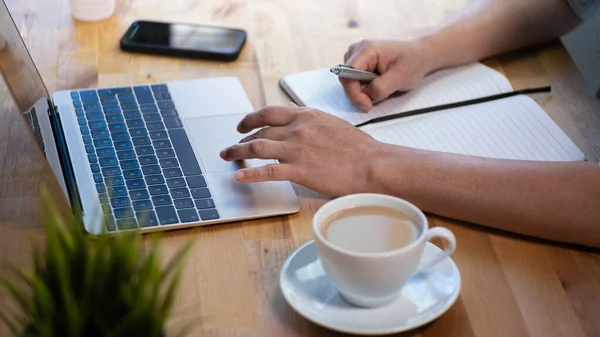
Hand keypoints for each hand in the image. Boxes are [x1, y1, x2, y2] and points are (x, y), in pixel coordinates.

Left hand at [219, 106, 385, 195]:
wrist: (372, 165)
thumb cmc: (359, 149)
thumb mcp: (333, 125)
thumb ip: (313, 125)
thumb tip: (302, 130)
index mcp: (307, 115)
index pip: (270, 112)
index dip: (251, 118)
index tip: (243, 125)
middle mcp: (298, 128)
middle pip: (260, 131)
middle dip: (241, 139)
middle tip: (232, 145)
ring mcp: (296, 149)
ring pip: (256, 148)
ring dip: (237, 152)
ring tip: (227, 157)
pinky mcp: (298, 170)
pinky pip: (266, 172)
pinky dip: (249, 174)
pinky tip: (239, 177)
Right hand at [341, 39, 433, 110]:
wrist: (419, 55)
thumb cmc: (412, 63)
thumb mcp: (399, 78)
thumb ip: (380, 88)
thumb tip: (365, 97)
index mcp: (367, 49)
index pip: (347, 75)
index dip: (354, 93)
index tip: (367, 105)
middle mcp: (357, 49)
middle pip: (346, 79)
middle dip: (359, 94)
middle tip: (374, 102)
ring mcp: (356, 55)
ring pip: (349, 81)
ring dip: (362, 90)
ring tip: (381, 87)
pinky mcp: (358, 61)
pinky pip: (353, 80)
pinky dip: (363, 87)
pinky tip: (377, 83)